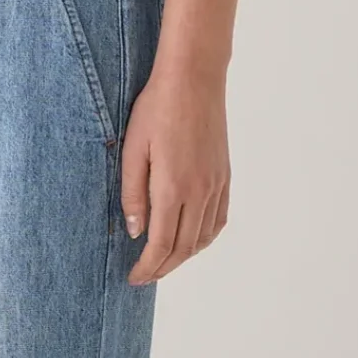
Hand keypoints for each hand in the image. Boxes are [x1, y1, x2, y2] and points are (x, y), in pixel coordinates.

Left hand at [119, 0, 241, 282]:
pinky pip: (218, 219)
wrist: (194, 79)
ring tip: (163, 263)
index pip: (162, 244)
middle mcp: (200, 191)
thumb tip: (136, 232)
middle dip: (163, 267)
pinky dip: (204, 238)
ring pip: (203, 237)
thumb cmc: (156, 109)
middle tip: (143, 276)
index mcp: (174, 187)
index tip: (133, 278)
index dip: (148, 267)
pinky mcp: (225, 175)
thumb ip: (133, 194)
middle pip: (184, 247)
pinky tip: (191, 241)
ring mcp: (216, 184)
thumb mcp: (133, 150)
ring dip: (183, 256)